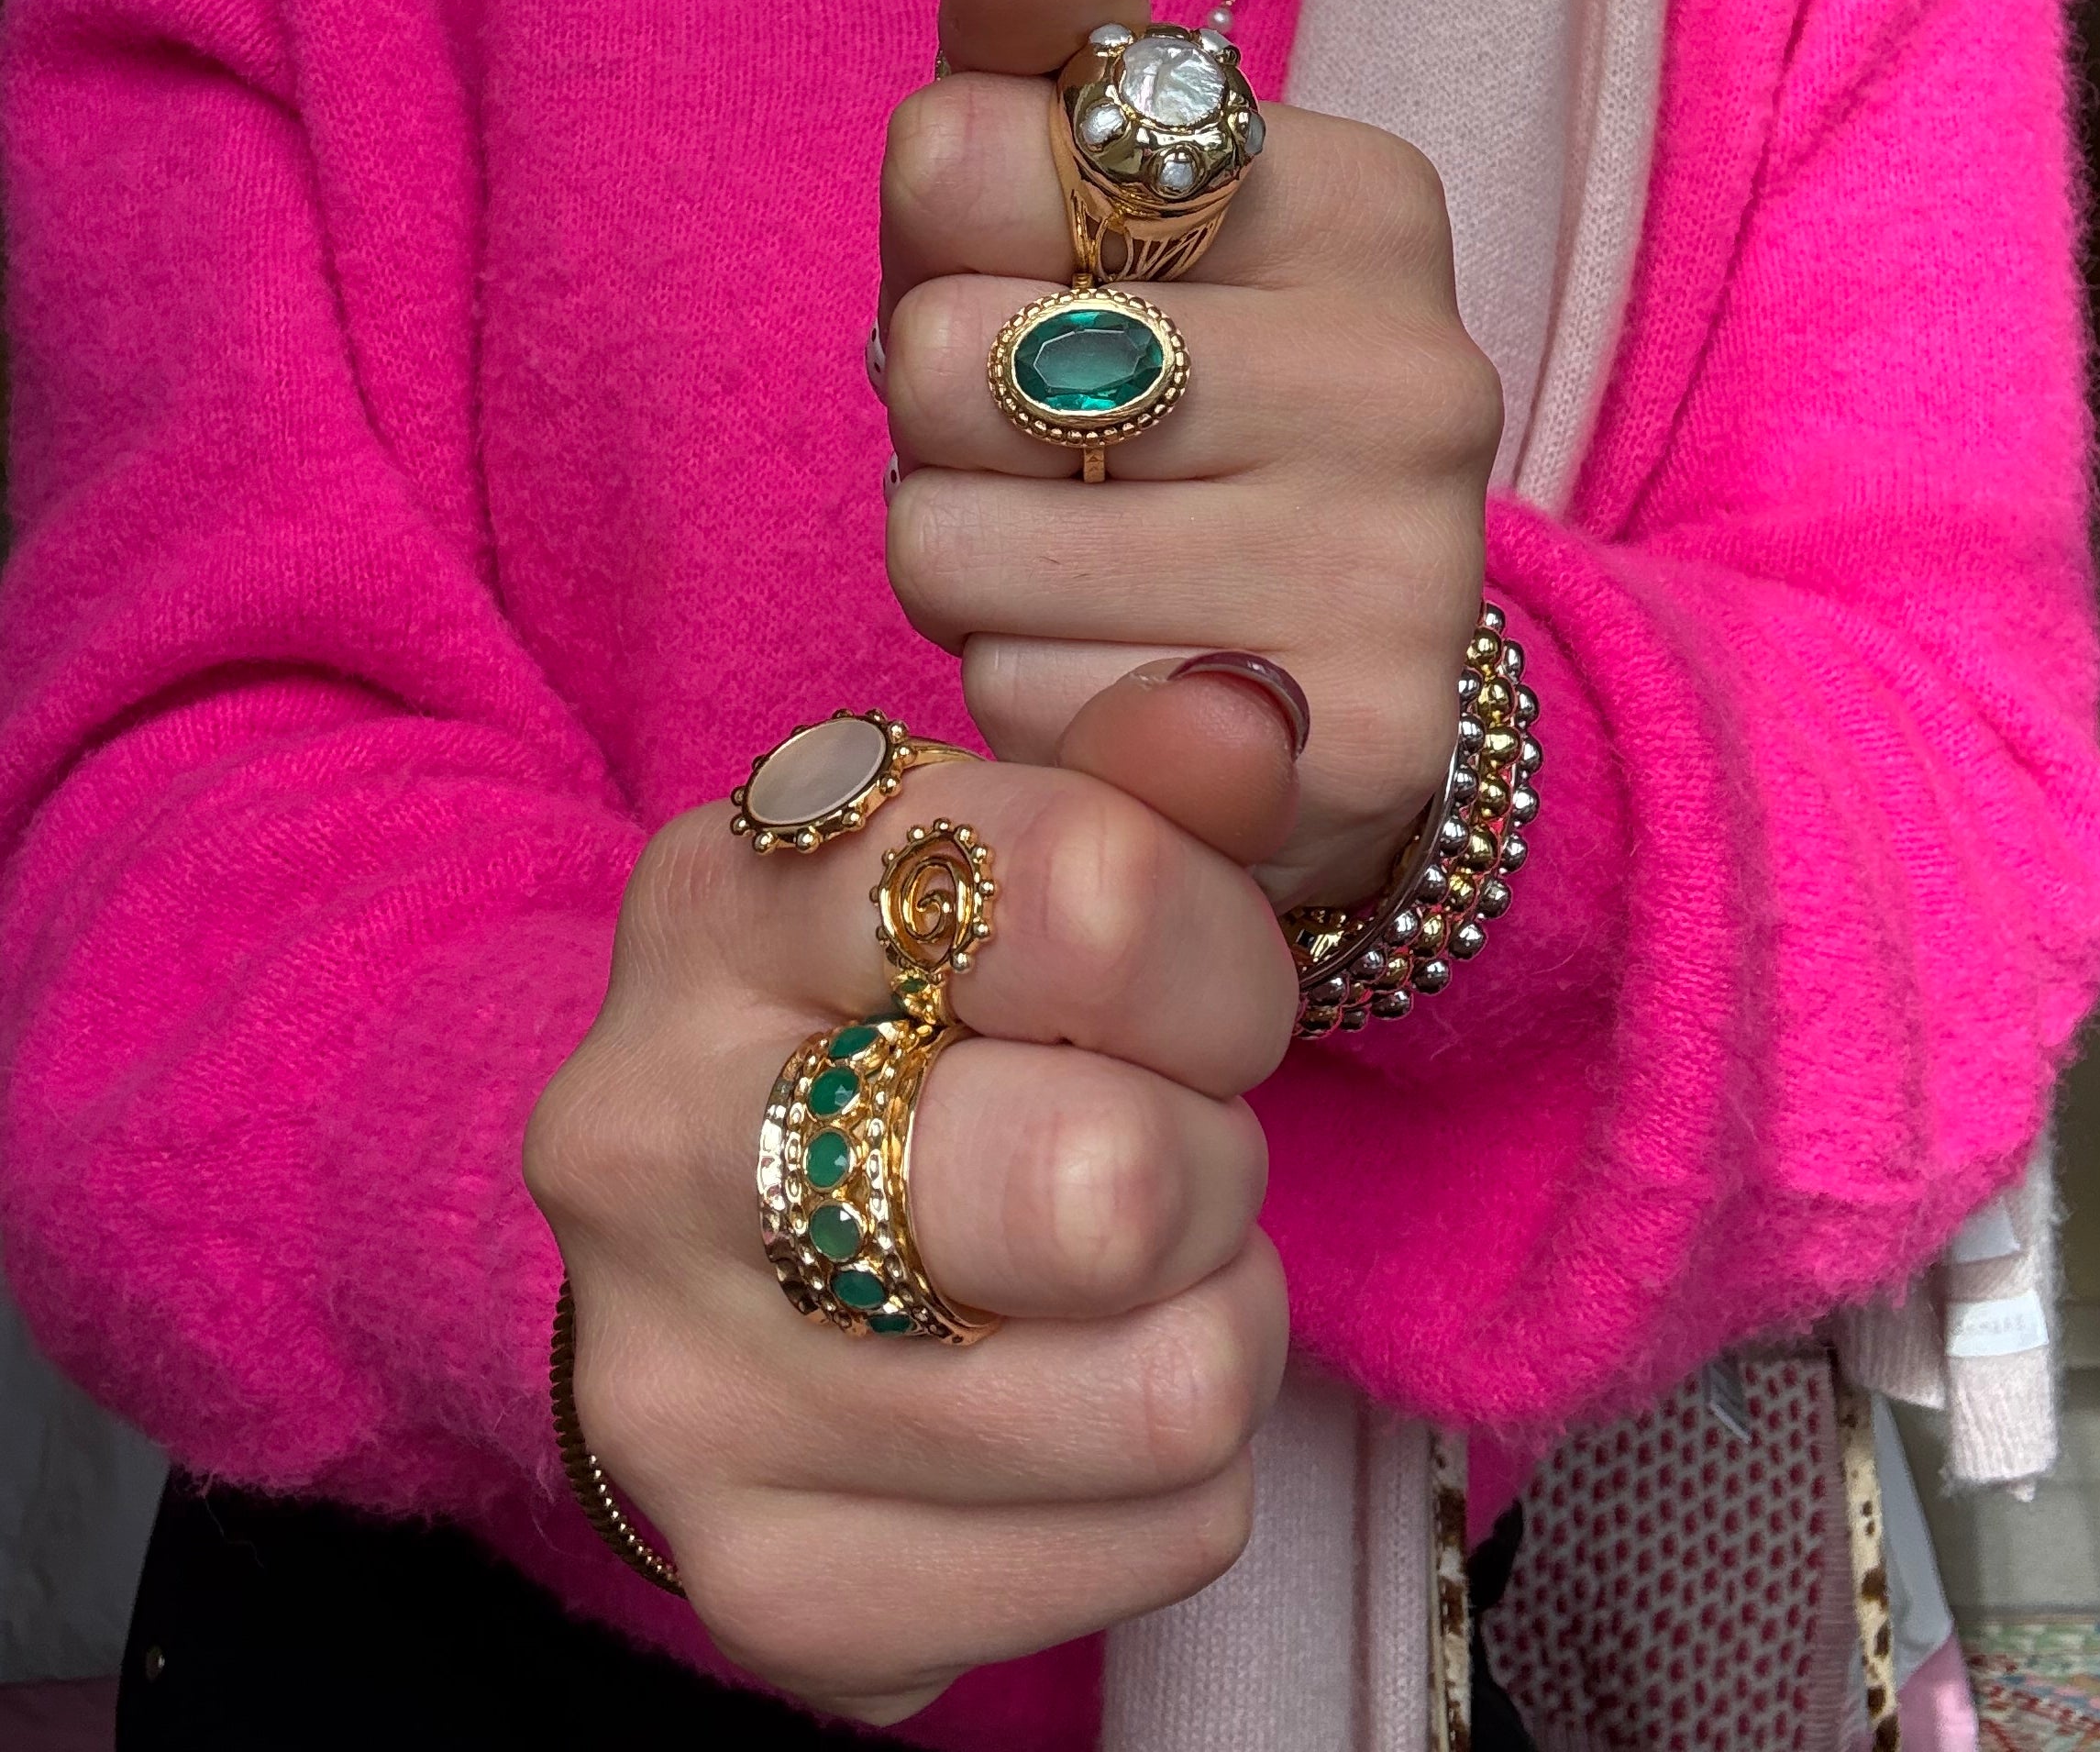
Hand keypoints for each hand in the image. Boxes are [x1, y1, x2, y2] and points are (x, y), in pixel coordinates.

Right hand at [525, 666, 1297, 1726]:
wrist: (699, 1240)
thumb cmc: (901, 1014)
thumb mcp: (992, 855)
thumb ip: (1135, 778)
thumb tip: (1247, 712)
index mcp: (718, 901)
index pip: (1079, 895)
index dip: (1214, 951)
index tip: (1195, 984)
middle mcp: (648, 1144)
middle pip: (1108, 1185)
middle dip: (1210, 1158)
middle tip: (1162, 1144)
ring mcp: (680, 1392)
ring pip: (1172, 1392)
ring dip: (1215, 1320)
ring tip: (1128, 1274)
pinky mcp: (765, 1592)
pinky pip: (1159, 1549)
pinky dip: (1177, 1479)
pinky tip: (1075, 1396)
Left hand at [882, 0, 1502, 909]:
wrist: (1331, 659)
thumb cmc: (1175, 391)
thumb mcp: (1091, 208)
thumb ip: (1043, 50)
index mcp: (1362, 194)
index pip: (960, 153)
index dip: (932, 232)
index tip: (1028, 269)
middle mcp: (1418, 369)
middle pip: (944, 357)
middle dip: (939, 418)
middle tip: (1040, 444)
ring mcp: (1405, 569)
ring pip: (951, 544)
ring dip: (963, 564)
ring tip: (1074, 560)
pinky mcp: (1353, 743)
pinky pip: (1023, 701)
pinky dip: (1024, 697)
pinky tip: (1119, 674)